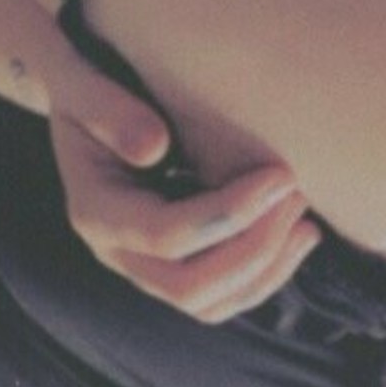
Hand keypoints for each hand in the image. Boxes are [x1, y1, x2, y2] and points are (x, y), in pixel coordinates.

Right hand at [44, 47, 320, 323]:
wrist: (79, 103)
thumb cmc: (85, 86)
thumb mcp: (81, 82)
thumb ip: (107, 109)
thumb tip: (153, 147)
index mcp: (95, 212)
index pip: (165, 235)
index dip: (229, 213)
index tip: (280, 175)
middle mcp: (116, 253)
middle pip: (189, 287)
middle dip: (254, 248)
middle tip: (296, 194)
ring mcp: (144, 267)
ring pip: (209, 304)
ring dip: (265, 269)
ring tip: (306, 218)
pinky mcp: (172, 266)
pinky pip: (222, 297)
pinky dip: (266, 275)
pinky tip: (301, 234)